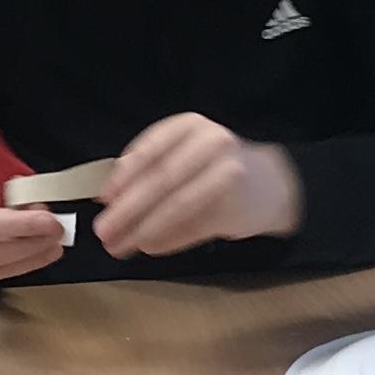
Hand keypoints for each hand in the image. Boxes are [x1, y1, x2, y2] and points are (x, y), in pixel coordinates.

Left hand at [94, 115, 300, 260]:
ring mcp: (228, 174)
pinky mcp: (236, 206)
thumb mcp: (184, 152)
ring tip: (122, 247)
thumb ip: (151, 167)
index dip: (122, 176)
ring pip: (176, 206)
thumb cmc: (215, 168)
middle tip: (104, 232)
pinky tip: (150, 248)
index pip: (149, 150)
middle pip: (161, 180)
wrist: (271, 184)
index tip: (102, 199)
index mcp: (190, 126)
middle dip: (127, 210)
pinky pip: (194, 226)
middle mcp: (211, 144)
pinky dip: (168, 240)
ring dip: (144, 231)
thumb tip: (109, 197)